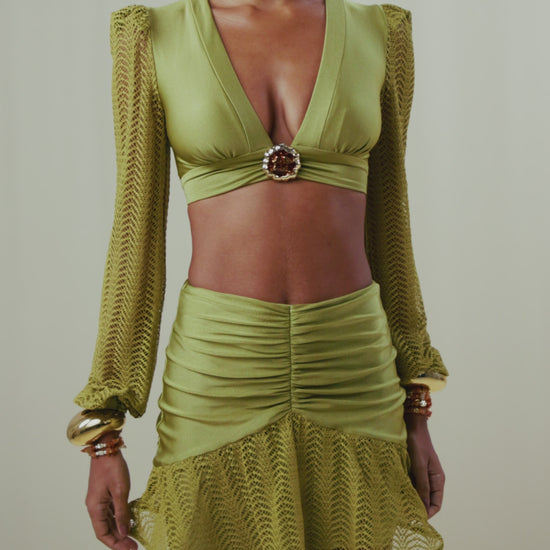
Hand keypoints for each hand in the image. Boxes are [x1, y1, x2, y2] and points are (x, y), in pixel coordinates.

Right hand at [85, 433, 137, 549]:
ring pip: (108, 521)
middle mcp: (94, 506)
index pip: (102, 533)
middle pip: (105, 529)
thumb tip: (123, 532)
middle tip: (134, 546)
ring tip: (133, 538)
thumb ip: (122, 512)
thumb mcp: (120, 490)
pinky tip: (129, 522)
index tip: (129, 549)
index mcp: (95, 507)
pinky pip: (111, 512)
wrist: (106, 447)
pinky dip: (119, 519)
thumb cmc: (112, 466)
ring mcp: (99, 500)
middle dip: (119, 540)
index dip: (115, 544)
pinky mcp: (104, 494)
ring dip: (119, 531)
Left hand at [404, 414, 444, 517]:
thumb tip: (422, 506)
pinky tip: (394, 490)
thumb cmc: (417, 443)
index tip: (415, 518)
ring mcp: (421, 474)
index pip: (435, 504)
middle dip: (416, 507)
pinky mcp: (412, 469)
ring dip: (409, 497)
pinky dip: (404, 488)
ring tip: (397, 503)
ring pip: (417, 492)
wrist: (411, 424)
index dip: (427, 513)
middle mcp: (431, 478)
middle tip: (402, 513)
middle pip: (426, 500)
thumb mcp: (419, 465)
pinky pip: (410, 483)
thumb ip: (422, 484)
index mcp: (438, 479)